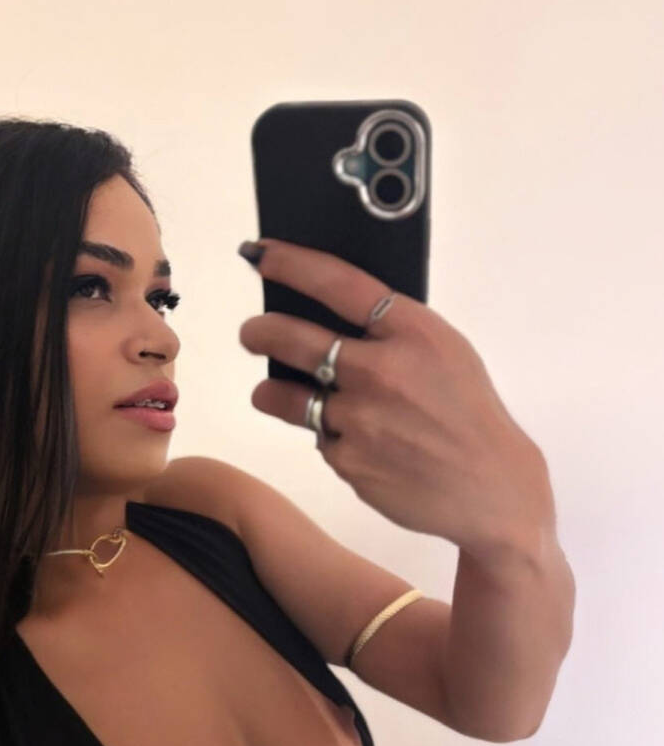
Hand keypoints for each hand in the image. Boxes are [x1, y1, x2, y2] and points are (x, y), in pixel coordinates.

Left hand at [236, 238, 555, 559]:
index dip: (292, 265)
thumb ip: (392, 332)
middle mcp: (380, 371)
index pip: (337, 284)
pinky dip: (328, 437)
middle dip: (260, 332)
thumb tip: (327, 313)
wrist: (493, 490)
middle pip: (292, 339)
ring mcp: (359, 418)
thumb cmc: (469, 415)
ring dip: (272, 393)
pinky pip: (320, 439)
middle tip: (252, 332)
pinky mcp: (347, 460)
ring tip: (271, 392)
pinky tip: (357, 442)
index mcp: (412, 333)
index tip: (261, 255)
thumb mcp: (445, 353)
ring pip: (288, 398)